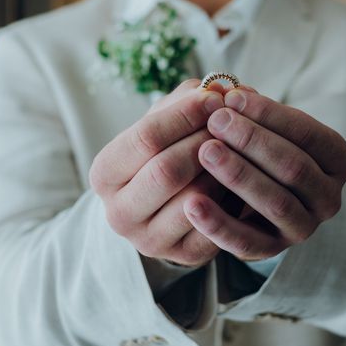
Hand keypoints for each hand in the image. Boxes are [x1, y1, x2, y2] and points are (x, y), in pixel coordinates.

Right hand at [89, 79, 228, 266]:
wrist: (168, 203)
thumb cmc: (167, 151)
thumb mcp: (166, 122)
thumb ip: (187, 100)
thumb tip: (219, 88)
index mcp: (104, 174)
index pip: (145, 138)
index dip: (184, 115)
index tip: (214, 98)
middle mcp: (118, 213)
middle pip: (167, 171)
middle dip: (205, 141)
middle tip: (231, 121)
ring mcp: (149, 241)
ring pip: (195, 198)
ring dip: (223, 168)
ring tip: (239, 146)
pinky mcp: (184, 257)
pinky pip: (216, 225)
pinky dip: (234, 196)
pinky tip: (242, 176)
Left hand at [183, 87, 345, 260]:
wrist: (254, 199)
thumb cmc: (259, 149)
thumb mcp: (262, 127)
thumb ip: (248, 110)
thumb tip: (224, 91)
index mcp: (336, 160)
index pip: (310, 134)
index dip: (271, 114)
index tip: (232, 97)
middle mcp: (329, 197)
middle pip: (295, 168)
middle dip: (253, 141)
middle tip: (216, 121)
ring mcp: (303, 227)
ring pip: (276, 203)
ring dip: (239, 175)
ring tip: (205, 151)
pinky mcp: (272, 250)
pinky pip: (247, 242)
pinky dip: (219, 224)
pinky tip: (191, 204)